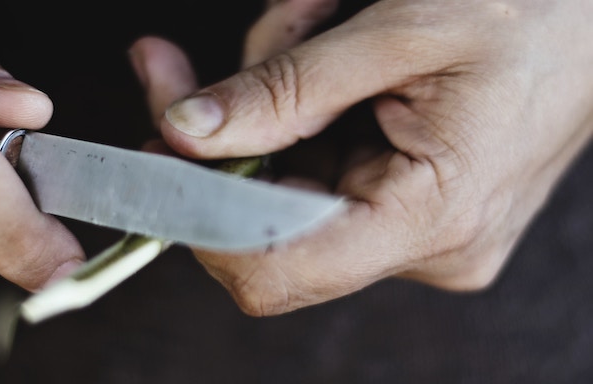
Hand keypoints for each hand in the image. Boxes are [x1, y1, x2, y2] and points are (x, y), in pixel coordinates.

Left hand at [129, 0, 592, 314]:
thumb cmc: (536, 8)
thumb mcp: (402, 28)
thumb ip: (285, 88)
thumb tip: (185, 131)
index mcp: (430, 216)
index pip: (271, 271)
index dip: (198, 221)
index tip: (157, 153)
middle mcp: (423, 246)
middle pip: (265, 220)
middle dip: (223, 133)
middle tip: (183, 61)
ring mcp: (416, 231)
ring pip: (286, 183)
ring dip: (271, 100)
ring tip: (312, 19)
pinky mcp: (408, 203)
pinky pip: (319, 165)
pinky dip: (301, 107)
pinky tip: (323, 44)